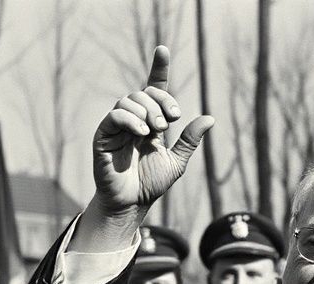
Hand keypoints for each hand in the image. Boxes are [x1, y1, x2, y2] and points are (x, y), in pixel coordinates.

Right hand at [92, 45, 213, 218]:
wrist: (132, 203)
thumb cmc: (151, 184)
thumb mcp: (176, 162)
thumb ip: (189, 140)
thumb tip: (210, 119)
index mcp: (151, 122)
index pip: (153, 89)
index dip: (158, 69)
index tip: (162, 50)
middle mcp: (133, 120)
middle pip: (145, 93)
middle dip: (160, 103)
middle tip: (169, 123)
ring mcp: (117, 126)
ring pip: (129, 100)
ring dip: (146, 111)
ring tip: (154, 132)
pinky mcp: (103, 135)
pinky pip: (115, 115)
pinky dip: (130, 119)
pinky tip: (142, 133)